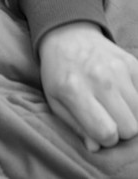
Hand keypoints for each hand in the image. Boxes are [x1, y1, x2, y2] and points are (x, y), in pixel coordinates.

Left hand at [39, 22, 137, 150]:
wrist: (68, 37)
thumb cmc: (59, 73)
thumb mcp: (55, 100)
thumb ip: (75, 126)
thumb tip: (96, 147)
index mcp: (73, 90)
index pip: (107, 132)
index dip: (106, 140)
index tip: (99, 132)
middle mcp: (98, 79)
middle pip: (130, 128)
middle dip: (120, 131)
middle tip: (107, 119)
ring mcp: (118, 70)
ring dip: (130, 116)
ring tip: (113, 106)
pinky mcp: (133, 64)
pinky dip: (137, 102)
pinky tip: (123, 96)